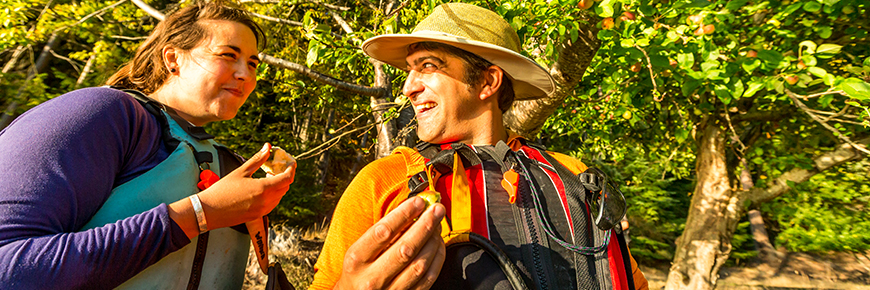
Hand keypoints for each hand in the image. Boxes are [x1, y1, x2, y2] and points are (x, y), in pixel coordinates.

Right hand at [168, 143, 295, 238]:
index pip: (287, 178)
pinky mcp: (258, 216)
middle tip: (277, 167)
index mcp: (263, 189)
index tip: (290, 162)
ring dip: (278, 186)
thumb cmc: (222, 190)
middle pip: (285, 187)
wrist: (209, 211)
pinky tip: (262, 188)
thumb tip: (268, 147)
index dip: (291, 169)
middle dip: (285, 176)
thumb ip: (257, 159)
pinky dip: (272, 195)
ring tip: (268, 176)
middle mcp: (266, 201)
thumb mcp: (241, 171)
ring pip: (279, 196)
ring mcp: (263, 210)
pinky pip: (272, 204)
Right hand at [335, 197, 445, 289]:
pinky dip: (437, 258)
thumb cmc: (357, 273)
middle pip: (405, 249)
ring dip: (433, 241)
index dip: (403, 214)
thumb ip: (381, 233)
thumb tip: (412, 210)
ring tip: (438, 225)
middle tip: (437, 209)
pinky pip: (428, 279)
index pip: (383, 232)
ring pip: (420, 264)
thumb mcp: (359, 252)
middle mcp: (371, 279)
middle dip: (425, 225)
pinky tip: (438, 245)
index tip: (418, 201)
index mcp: (356, 261)